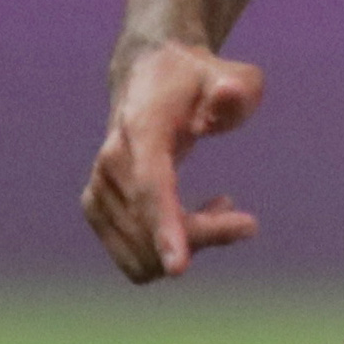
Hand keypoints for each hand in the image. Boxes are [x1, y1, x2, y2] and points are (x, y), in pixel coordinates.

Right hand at [84, 37, 266, 281]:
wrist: (146, 76)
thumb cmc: (196, 80)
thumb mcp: (228, 75)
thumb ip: (236, 89)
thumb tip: (230, 95)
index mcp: (141, 130)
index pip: (151, 186)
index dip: (165, 227)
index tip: (179, 269)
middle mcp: (110, 163)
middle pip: (153, 228)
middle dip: (204, 236)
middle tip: (247, 223)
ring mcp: (98, 189)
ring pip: (142, 254)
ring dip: (189, 245)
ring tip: (218, 208)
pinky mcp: (96, 208)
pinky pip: (133, 257)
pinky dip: (165, 249)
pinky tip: (194, 216)